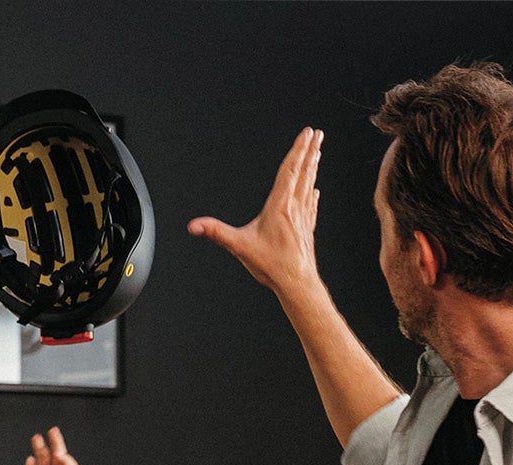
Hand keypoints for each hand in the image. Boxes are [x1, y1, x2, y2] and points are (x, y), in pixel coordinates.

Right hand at [187, 127, 323, 296]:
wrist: (297, 283)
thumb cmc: (273, 266)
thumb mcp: (240, 246)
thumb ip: (216, 233)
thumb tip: (194, 225)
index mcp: (280, 206)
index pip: (290, 171)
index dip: (297, 150)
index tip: (306, 133)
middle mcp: (294, 208)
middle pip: (303, 173)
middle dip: (310, 151)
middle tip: (317, 134)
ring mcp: (303, 218)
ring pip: (309, 185)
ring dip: (313, 167)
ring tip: (317, 153)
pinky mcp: (306, 230)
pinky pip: (310, 206)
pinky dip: (312, 195)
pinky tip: (315, 191)